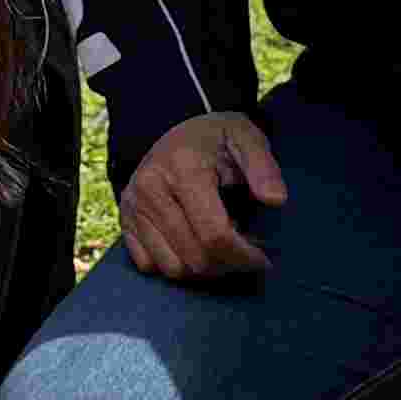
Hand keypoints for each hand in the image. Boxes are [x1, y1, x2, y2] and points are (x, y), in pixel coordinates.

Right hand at [117, 107, 285, 282]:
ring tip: (222, 249)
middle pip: (195, 257)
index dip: (244, 256)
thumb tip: (276, 200)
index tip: (263, 258)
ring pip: (172, 268)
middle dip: (228, 265)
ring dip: (204, 269)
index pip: (214, 234)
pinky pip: (149, 265)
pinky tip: (195, 247)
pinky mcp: (124, 220)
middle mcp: (149, 188)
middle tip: (247, 254)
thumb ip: (264, 167)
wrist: (177, 129)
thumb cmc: (216, 138)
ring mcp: (132, 207)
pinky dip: (176, 265)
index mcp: (182, 167)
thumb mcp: (246, 137)